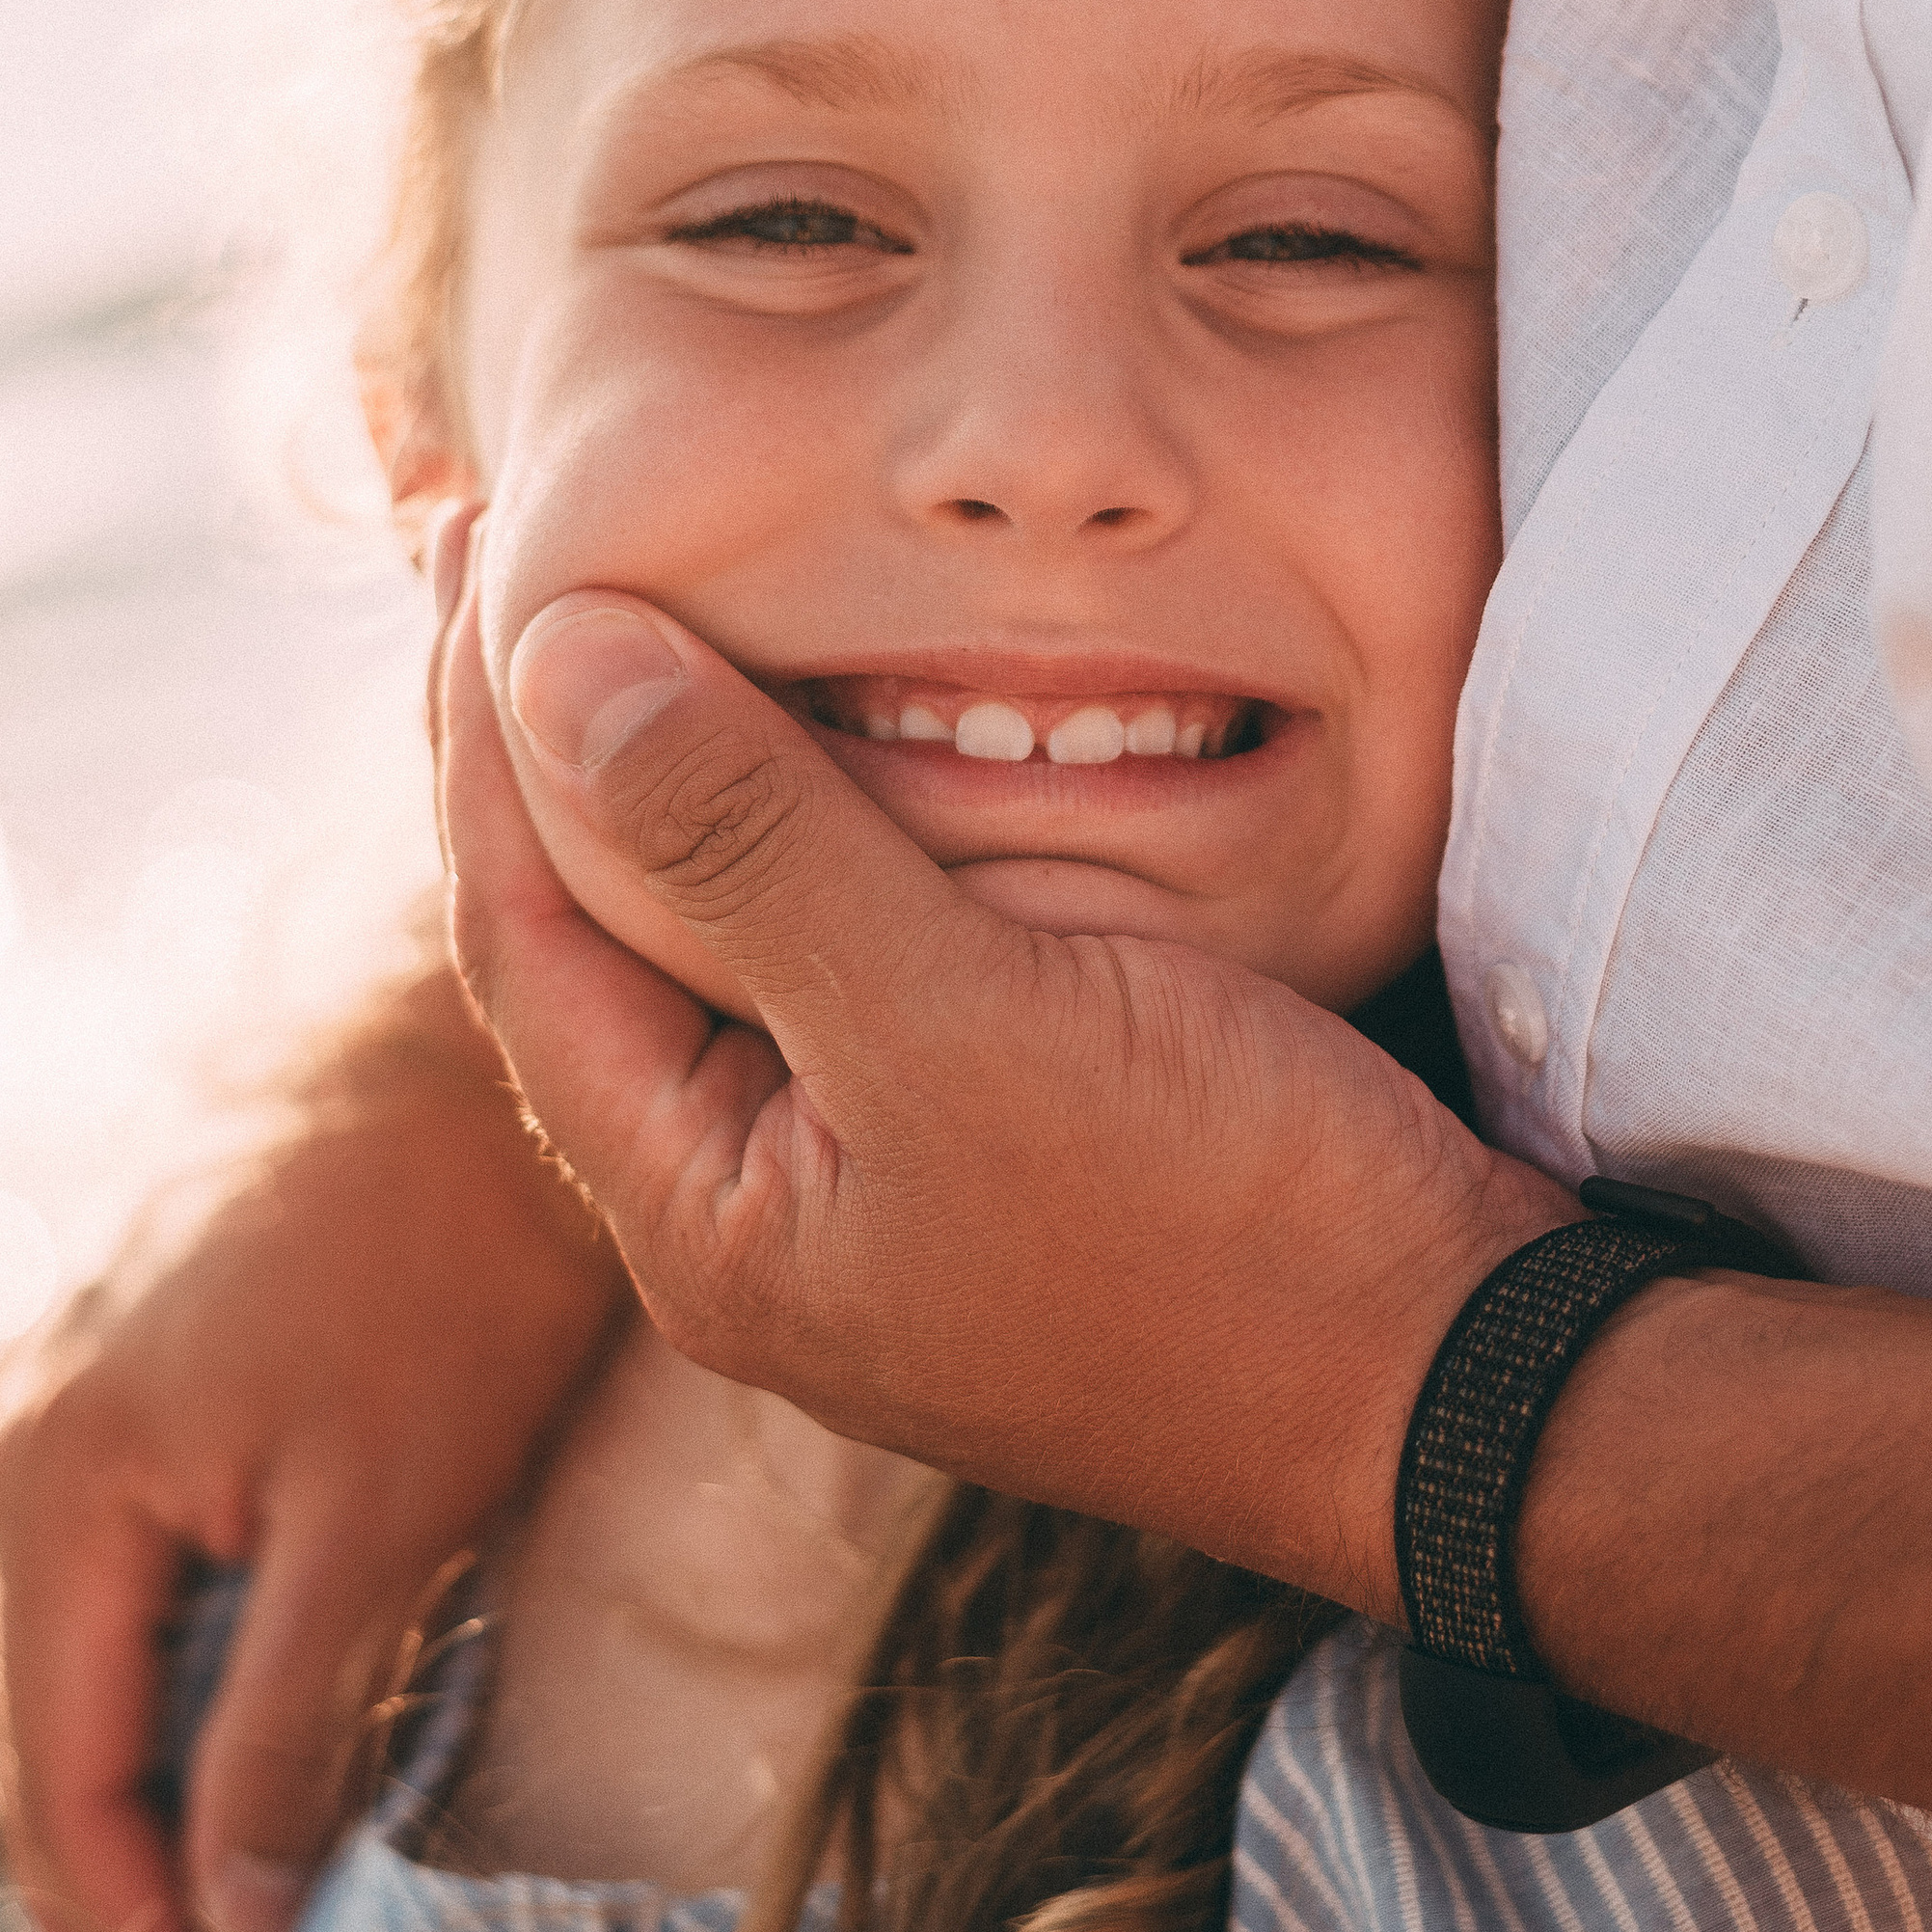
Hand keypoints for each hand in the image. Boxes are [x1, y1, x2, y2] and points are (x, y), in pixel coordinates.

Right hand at [0, 965, 625, 1931]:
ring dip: (161, 1812)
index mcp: (60, 1491)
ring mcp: (96, 1408)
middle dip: (137, 1902)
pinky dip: (193, 1704)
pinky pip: (153, 1589)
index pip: (71, 1782)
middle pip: (64, 1738)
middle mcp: (38, 1450)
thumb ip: (287, 1718)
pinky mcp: (172, 1385)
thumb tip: (223, 1921)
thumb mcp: (378, 1512)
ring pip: (108, 1667)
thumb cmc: (448, 1263)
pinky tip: (248, 1776)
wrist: (489, 1048)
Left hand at [437, 561, 1569, 1612]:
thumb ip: (752, 844)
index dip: (484, 730)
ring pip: (737, 942)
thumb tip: (552, 664)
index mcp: (705, 1217)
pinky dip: (820, 830)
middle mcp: (765, 1213)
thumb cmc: (1217, 1230)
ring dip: (688, 779)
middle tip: (513, 548)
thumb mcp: (961, 1019)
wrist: (1458, 1388)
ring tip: (646, 610)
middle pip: (609, 940)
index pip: (524, 934)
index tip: (473, 543)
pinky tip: (838, 737)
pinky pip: (855, 959)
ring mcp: (882, 1189)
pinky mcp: (999, 1147)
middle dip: (560, 743)